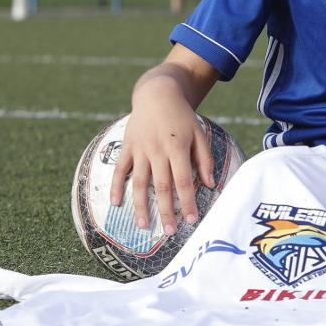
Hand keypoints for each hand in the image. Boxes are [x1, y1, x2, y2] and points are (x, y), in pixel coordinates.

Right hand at [109, 89, 215, 235]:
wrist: (157, 93)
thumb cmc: (182, 116)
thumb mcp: (199, 133)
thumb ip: (205, 158)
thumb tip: (210, 184)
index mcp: (177, 147)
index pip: (183, 180)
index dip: (186, 202)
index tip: (191, 220)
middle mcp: (157, 150)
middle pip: (161, 186)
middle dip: (165, 210)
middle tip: (169, 231)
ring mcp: (140, 149)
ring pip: (139, 182)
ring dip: (140, 206)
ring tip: (143, 226)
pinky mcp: (127, 147)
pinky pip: (120, 169)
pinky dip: (116, 186)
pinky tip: (116, 204)